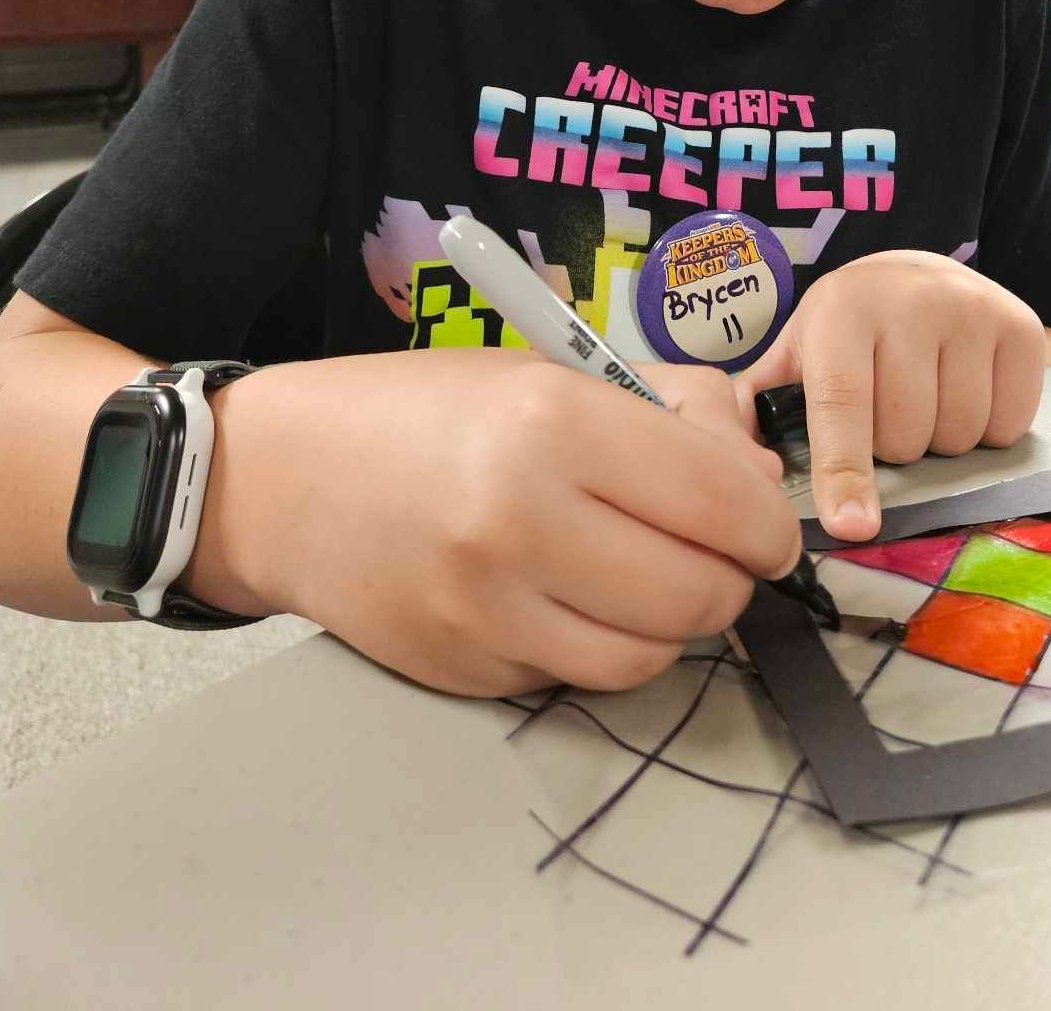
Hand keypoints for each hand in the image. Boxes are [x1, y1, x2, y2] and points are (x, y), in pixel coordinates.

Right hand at [186, 348, 800, 698]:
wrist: (280, 477)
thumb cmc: (429, 408)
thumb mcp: (552, 372)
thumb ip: (670, 415)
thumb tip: (760, 483)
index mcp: (553, 425)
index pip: (721, 502)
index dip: (770, 520)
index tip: (770, 520)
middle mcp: (521, 523)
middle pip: (700, 592)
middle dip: (731, 575)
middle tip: (717, 549)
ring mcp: (487, 610)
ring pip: (649, 657)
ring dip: (673, 622)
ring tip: (647, 573)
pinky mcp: (463, 669)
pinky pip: (576, 677)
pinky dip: (597, 644)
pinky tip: (569, 595)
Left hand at [742, 252, 1045, 539]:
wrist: (919, 274)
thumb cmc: (850, 329)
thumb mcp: (800, 351)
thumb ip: (763, 405)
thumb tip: (733, 466)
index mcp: (841, 310)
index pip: (843, 404)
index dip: (845, 471)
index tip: (852, 526)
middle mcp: (909, 301)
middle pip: (906, 436)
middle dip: (894, 448)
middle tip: (887, 409)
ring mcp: (970, 309)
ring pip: (959, 435)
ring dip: (941, 441)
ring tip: (926, 398)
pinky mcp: (1019, 326)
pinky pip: (1008, 422)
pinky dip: (989, 428)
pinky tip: (967, 390)